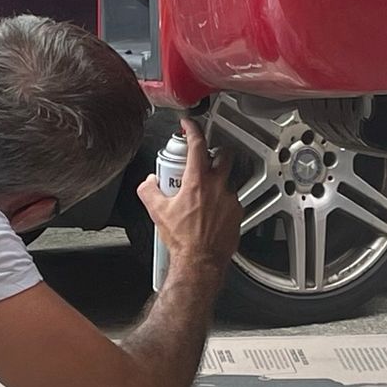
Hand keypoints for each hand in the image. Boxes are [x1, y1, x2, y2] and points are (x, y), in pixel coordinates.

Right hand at [137, 117, 239, 273]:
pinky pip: (231, 200)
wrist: (200, 261)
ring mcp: (230, 200)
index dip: (193, 129)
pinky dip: (222, 202)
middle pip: (224, 155)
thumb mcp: (157, 212)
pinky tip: (211, 212)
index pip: (197, 145)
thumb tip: (149, 182)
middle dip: (215, 152)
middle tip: (205, 159)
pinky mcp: (237, 213)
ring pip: (227, 180)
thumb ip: (149, 190)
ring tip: (204, 194)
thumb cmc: (183, 239)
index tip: (189, 125)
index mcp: (197, 181)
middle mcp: (217, 187)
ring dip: (217, 181)